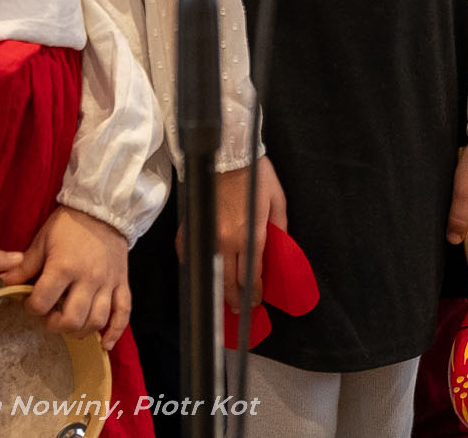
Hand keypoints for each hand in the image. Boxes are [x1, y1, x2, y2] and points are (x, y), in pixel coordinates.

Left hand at [4, 206, 130, 346]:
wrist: (105, 209)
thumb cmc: (69, 225)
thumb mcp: (42, 241)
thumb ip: (24, 267)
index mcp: (64, 267)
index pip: (43, 302)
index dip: (32, 308)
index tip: (30, 303)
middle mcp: (88, 279)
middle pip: (73, 318)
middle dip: (56, 325)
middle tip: (49, 319)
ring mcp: (108, 283)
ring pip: (97, 319)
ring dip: (81, 330)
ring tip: (70, 325)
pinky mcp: (122, 283)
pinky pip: (124, 311)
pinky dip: (116, 331)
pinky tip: (105, 344)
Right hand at [206, 158, 285, 313]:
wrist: (226, 156)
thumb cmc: (256, 176)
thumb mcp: (277, 201)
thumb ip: (278, 230)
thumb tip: (277, 252)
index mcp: (250, 235)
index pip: (251, 275)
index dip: (254, 293)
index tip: (256, 303)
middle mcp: (225, 241)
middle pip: (228, 282)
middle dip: (235, 300)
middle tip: (240, 310)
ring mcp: (205, 238)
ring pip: (209, 274)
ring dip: (217, 290)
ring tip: (223, 300)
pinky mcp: (190, 230)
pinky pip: (191, 258)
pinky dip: (198, 270)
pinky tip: (205, 275)